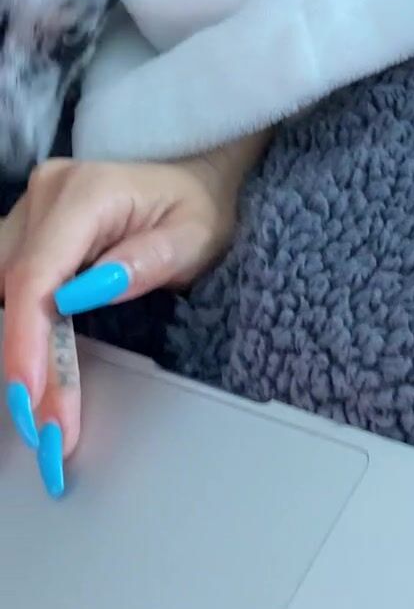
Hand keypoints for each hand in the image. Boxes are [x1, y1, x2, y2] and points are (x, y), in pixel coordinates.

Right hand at [0, 152, 244, 494]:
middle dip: (27, 361)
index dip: (26, 338)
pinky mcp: (27, 231)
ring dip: (21, 351)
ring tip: (45, 410)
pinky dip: (22, 332)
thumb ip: (146, 261)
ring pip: (3, 290)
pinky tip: (37, 372)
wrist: (194, 181)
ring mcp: (31, 210)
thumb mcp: (194, 237)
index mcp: (88, 190)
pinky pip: (11, 286)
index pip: (37, 272)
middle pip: (13, 288)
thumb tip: (83, 294)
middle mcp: (48, 194)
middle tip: (48, 427)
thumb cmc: (199, 209)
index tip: (30, 393)